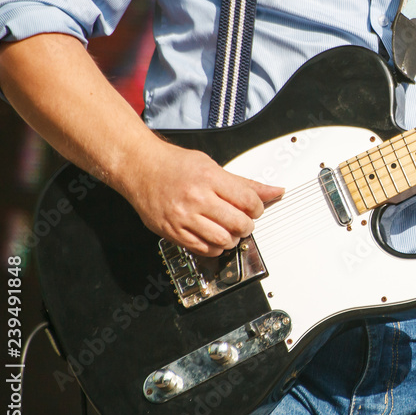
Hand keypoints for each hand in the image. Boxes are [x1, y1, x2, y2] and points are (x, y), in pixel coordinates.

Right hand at [118, 141, 284, 256]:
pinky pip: (203, 249)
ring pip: (223, 240)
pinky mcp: (172, 231)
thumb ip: (245, 183)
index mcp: (209, 178)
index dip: (257, 208)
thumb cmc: (175, 165)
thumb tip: (275, 191)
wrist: (140, 167)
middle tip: (243, 221)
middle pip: (238, 223)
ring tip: (229, 229)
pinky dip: (215, 247)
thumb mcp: (213, 166)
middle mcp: (196, 198)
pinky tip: (214, 236)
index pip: (249, 202)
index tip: (254, 209)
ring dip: (232, 238)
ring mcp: (182, 217)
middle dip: (247, 225)